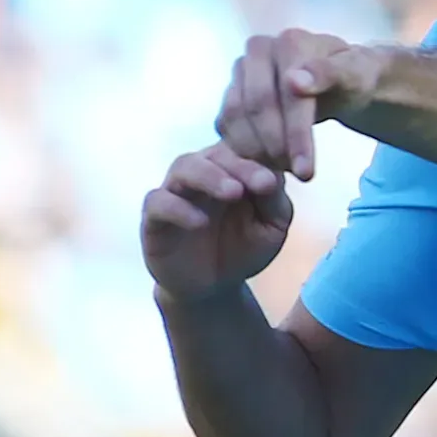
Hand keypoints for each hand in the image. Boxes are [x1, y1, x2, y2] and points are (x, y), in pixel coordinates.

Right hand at [141, 144, 295, 302]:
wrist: (213, 287)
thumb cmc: (244, 249)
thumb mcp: (271, 228)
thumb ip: (275, 201)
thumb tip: (273, 176)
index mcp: (232, 169)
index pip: (245, 149)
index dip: (264, 157)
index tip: (282, 176)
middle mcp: (202, 173)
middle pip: (216, 154)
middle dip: (241, 166)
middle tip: (263, 183)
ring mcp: (175, 192)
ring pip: (184, 166)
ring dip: (210, 177)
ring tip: (233, 193)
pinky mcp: (154, 217)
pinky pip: (158, 202)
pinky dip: (178, 208)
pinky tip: (200, 222)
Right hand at [217, 29, 384, 182]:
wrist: (341, 80)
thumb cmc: (354, 79)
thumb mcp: (357, 77)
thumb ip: (330, 75)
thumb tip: (293, 81)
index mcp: (290, 42)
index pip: (287, 94)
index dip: (296, 135)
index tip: (306, 173)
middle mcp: (258, 52)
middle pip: (256, 106)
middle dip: (276, 147)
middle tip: (296, 176)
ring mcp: (241, 72)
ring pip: (235, 117)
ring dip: (256, 151)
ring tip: (284, 172)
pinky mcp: (232, 93)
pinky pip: (227, 125)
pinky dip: (243, 150)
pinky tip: (266, 166)